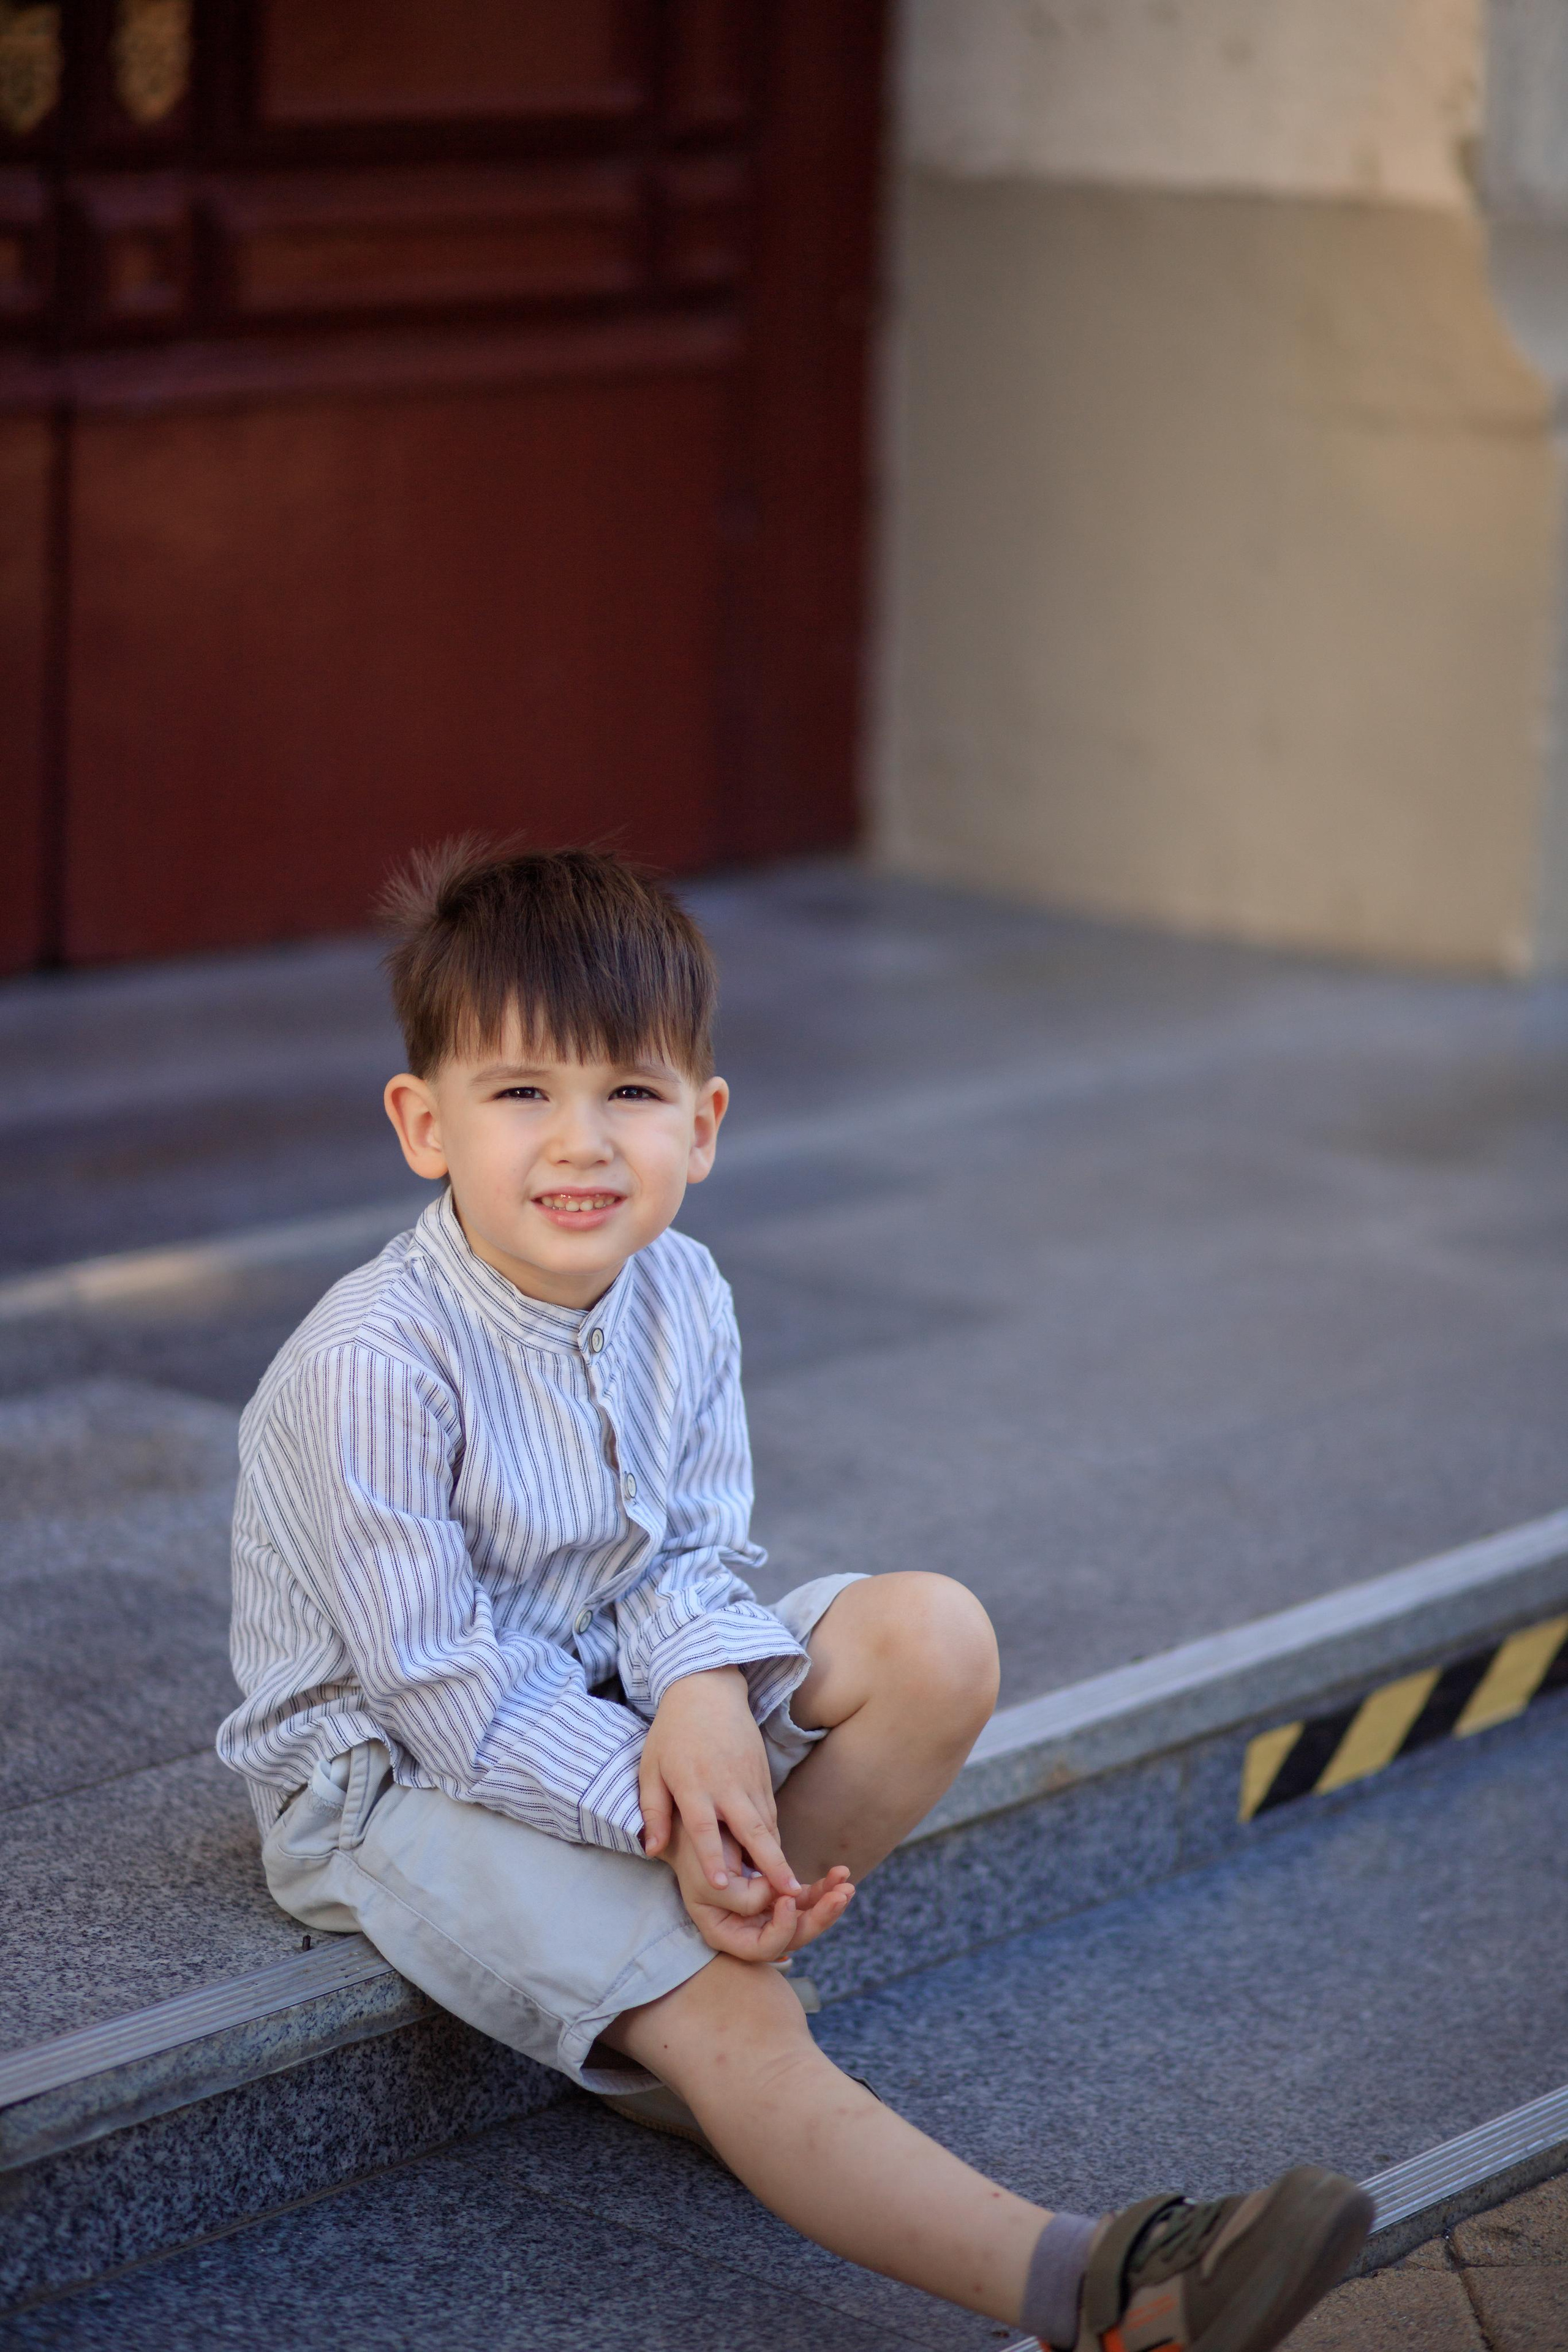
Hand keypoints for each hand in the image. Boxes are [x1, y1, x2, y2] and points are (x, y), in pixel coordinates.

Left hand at [639, 1666, 798, 1900]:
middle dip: (771, 1862)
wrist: (708, 1691)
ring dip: (778, 1853)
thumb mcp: (651, 1768)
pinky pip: (771, 1810)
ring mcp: (748, 1779)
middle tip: (789, 1892)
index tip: (723, 1886)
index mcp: (693, 1784)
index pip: (704, 1827)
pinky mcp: (762, 1773)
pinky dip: (775, 1834)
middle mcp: (725, 1784)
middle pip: (752, 1828)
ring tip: (792, 1887)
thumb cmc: (672, 1733)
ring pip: (768, 1822)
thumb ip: (653, 1810)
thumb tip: (651, 1850)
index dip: (712, 1857)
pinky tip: (778, 1856)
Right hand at [668, 1816, 855, 1959]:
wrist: (693, 1826)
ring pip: (803, 1918)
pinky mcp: (776, 1893)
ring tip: (846, 1883)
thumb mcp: (711, 1879)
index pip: (762, 1948)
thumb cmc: (695, 1854)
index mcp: (726, 1934)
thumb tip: (783, 1897)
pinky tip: (839, 1872)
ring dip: (827, 1901)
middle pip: (791, 1937)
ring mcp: (764, 1913)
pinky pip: (803, 1897)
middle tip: (840, 1896)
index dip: (780, 1929)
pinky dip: (822, 1886)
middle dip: (819, 1917)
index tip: (787, 1898)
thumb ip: (745, 1897)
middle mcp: (748, 1930)